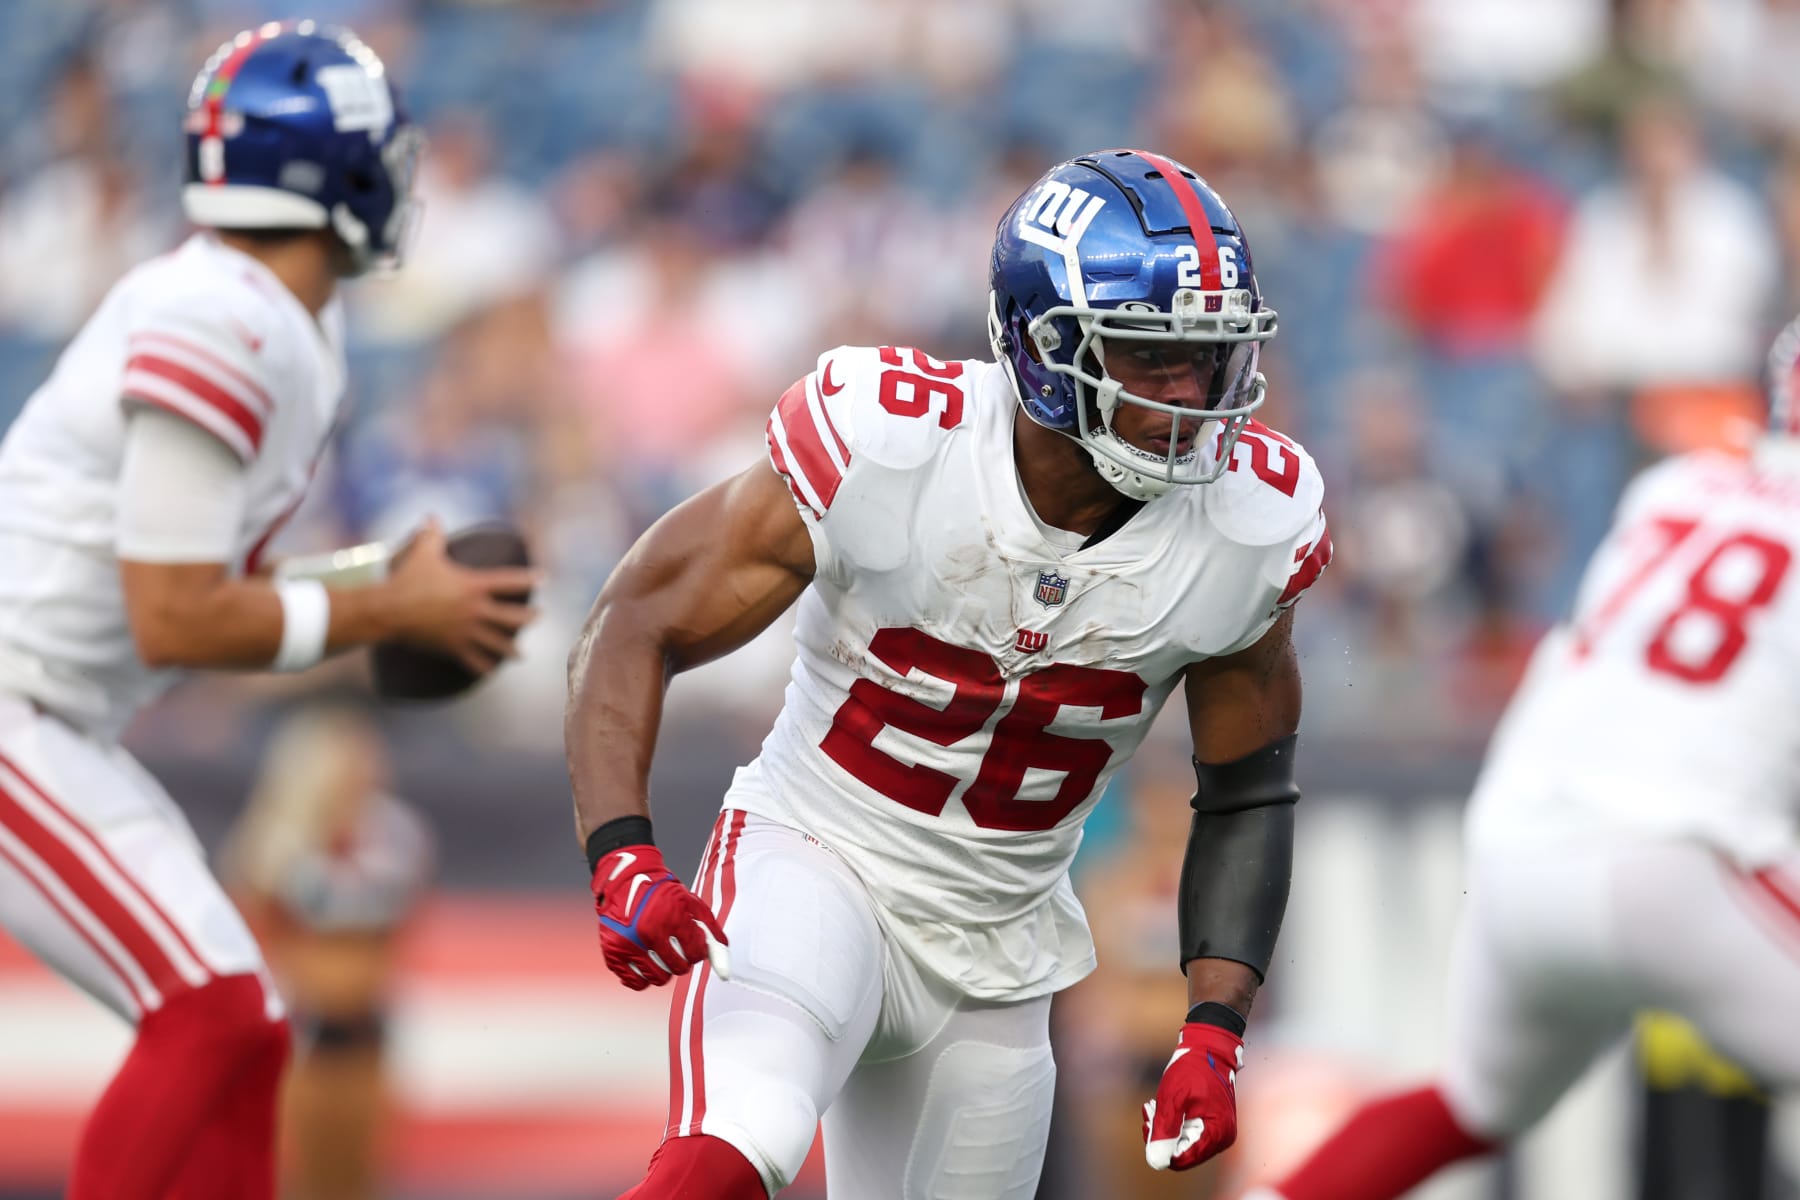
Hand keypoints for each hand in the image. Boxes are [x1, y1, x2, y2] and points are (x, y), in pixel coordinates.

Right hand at [381, 519, 536, 674]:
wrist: (389, 609)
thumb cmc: (408, 578)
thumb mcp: (423, 552)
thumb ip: (432, 534)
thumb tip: (431, 515)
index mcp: (473, 585)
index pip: (509, 581)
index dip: (529, 580)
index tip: (544, 579)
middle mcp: (475, 609)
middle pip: (512, 617)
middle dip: (529, 618)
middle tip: (539, 617)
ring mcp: (465, 630)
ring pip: (497, 643)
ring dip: (512, 649)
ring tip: (522, 655)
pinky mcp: (452, 646)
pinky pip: (473, 659)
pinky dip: (483, 666)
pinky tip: (492, 671)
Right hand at [592, 843, 729, 990]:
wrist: (626, 881)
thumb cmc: (662, 893)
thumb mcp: (691, 904)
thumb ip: (710, 932)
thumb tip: (724, 968)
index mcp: (671, 917)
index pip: (695, 954)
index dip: (696, 950)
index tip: (691, 943)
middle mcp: (649, 932)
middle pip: (678, 969)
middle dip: (681, 961)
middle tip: (675, 948)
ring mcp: (629, 944)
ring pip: (658, 979)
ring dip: (663, 970)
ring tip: (660, 955)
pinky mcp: (613, 952)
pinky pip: (635, 982)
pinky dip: (642, 978)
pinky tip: (645, 963)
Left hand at [1143, 1021, 1243, 1170]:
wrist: (1208, 1049)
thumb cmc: (1192, 1069)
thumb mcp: (1173, 1098)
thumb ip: (1165, 1130)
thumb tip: (1155, 1162)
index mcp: (1216, 1135)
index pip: (1181, 1160)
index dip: (1160, 1147)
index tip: (1149, 1123)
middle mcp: (1221, 1139)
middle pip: (1182, 1154)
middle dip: (1161, 1135)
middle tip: (1149, 1112)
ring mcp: (1218, 1133)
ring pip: (1183, 1144)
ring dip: (1165, 1128)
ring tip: (1153, 1107)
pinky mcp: (1212, 1126)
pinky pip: (1188, 1134)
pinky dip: (1173, 1123)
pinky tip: (1162, 1107)